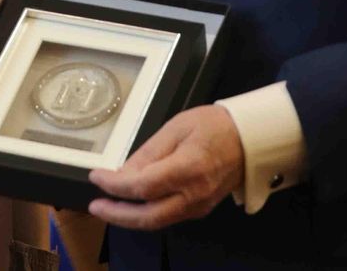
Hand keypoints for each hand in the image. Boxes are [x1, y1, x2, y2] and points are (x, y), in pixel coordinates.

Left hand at [87, 104, 243, 229]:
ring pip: (157, 221)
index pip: (142, 186)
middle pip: (148, 216)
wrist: (251, 139)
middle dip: (117, 214)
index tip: (96, 176)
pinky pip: (168, 216)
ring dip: (129, 217)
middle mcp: (194, 195)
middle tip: (95, 206)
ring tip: (108, 207)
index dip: (115, 185)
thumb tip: (124, 172)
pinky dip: (147, 213)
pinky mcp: (201, 209)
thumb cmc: (214, 125)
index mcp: (188, 170)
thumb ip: (149, 152)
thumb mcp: (177, 127)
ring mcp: (199, 206)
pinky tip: (133, 204)